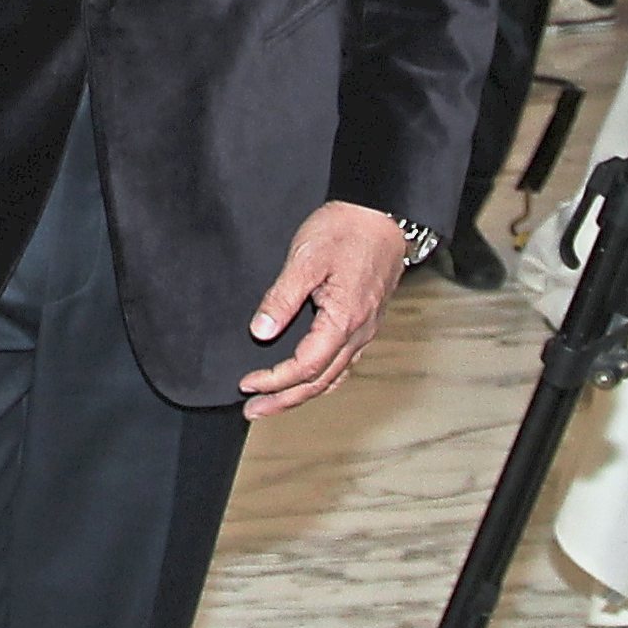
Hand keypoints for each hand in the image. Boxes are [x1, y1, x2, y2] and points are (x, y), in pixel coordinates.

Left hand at [239, 201, 409, 419]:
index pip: (306, 366)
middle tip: (252, 412)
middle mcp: (359, 332)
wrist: (381, 215)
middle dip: (285, 399)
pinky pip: (343, 362)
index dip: (274, 380)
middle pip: (321, 381)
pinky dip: (320, 378)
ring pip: (334, 375)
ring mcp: (365, 329)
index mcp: (344, 320)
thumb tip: (260, 332)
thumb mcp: (304, 259)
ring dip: (302, 393)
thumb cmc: (344, 232)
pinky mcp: (364, 321)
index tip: (246, 385)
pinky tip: (305, 380)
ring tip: (272, 404)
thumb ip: (281, 298)